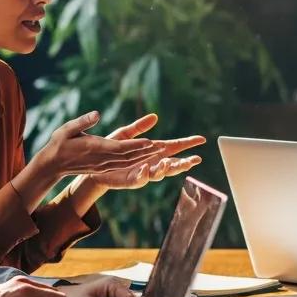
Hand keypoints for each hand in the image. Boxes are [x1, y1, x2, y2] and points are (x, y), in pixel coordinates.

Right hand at [33, 110, 157, 185]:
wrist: (52, 164)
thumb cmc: (59, 143)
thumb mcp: (68, 129)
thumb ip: (83, 121)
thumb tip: (97, 113)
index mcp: (95, 147)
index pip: (120, 147)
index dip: (136, 145)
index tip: (150, 141)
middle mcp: (102, 158)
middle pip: (129, 156)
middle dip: (146, 152)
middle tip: (164, 146)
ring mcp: (103, 165)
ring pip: (128, 162)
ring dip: (144, 157)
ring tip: (159, 151)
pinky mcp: (103, 167)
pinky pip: (123, 165)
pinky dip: (135, 161)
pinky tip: (144, 157)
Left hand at [87, 114, 203, 190]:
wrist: (95, 163)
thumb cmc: (112, 148)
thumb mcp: (126, 134)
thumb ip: (139, 126)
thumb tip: (155, 116)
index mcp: (154, 150)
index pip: (175, 146)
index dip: (188, 143)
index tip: (202, 139)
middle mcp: (152, 162)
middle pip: (173, 164)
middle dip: (184, 163)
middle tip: (195, 160)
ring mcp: (144, 172)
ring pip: (160, 173)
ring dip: (166, 169)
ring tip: (169, 162)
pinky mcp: (131, 180)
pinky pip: (141, 179)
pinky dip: (145, 175)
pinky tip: (148, 169)